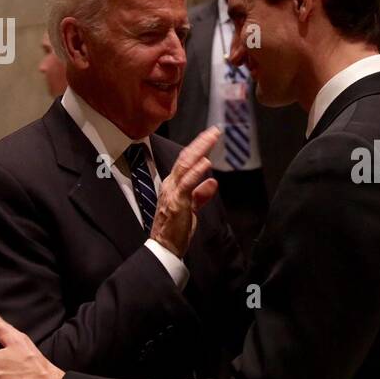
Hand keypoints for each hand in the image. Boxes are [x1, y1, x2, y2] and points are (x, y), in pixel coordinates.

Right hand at [150, 127, 221, 257]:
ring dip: (200, 150)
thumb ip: (200, 194)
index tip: (211, 137)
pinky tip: (205, 162)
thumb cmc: (176, 228)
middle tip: (215, 131)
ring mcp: (172, 192)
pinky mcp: (177, 202)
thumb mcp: (191, 208)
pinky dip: (196, 172)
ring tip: (212, 138)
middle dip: (201, 143)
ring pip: (186, 165)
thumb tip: (212, 182)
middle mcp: (170, 184)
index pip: (186, 161)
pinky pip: (187, 184)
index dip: (198, 147)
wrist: (164, 247)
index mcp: (173, 184)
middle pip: (186, 158)